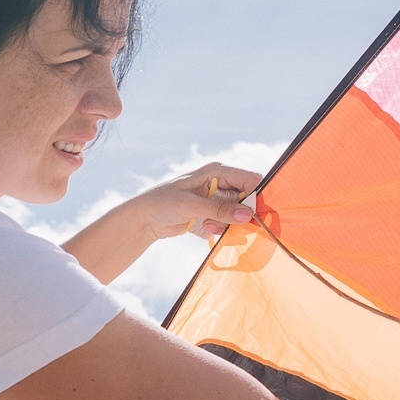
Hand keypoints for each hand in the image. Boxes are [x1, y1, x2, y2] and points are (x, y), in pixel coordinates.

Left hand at [138, 161, 262, 242]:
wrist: (143, 218)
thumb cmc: (162, 204)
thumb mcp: (191, 205)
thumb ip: (219, 209)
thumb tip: (248, 215)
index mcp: (217, 171)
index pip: (250, 180)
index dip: (255, 197)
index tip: (251, 216)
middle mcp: (220, 182)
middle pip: (247, 198)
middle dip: (240, 214)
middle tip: (227, 224)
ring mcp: (216, 198)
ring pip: (238, 213)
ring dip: (227, 223)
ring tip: (207, 226)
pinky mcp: (212, 213)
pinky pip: (227, 223)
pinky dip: (219, 228)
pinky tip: (203, 228)